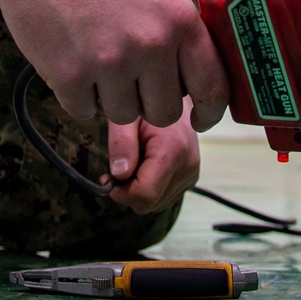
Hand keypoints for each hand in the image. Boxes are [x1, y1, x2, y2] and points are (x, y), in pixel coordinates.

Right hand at [0, 0, 227, 129]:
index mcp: (179, 20)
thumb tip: (197, 76)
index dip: (209, 111)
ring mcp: (109, 63)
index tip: (201, 119)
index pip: (212, 87)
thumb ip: (182, 31)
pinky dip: (79, 94)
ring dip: (112, 97)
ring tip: (97, 57)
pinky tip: (73, 58)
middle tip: (132, 77)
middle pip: (165, 113)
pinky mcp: (69, 76)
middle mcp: (150, 44)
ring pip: (124, 115)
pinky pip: (84, 111)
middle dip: (150, 101)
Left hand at [103, 98, 199, 214]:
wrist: (173, 94)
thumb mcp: (126, 116)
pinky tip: (146, 165)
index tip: (107, 177)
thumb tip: (118, 174)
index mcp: (173, 149)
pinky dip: (150, 188)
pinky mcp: (192, 177)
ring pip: (156, 204)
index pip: (145, 194)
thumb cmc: (144, 101)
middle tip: (119, 165)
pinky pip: (164, 198)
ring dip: (139, 190)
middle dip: (128, 191)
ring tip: (135, 160)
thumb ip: (121, 142)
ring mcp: (193, 173)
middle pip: (149, 204)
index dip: (120, 193)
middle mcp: (189, 165)